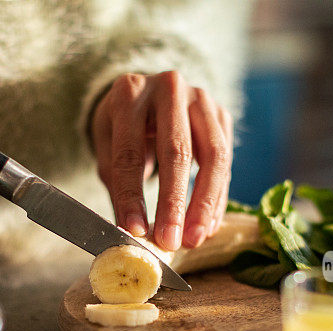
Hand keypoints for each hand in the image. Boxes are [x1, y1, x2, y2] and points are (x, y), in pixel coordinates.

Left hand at [91, 71, 232, 249]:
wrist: (147, 94)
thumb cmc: (122, 127)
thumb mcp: (107, 148)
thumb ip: (118, 185)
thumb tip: (132, 233)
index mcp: (129, 93)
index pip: (129, 151)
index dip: (132, 195)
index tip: (134, 231)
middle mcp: (168, 88)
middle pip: (176, 151)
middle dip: (173, 203)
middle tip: (170, 241)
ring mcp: (201, 98)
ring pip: (213, 156)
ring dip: (204, 205)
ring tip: (194, 239)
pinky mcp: (222, 115)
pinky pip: (225, 163)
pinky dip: (217, 199)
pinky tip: (208, 226)